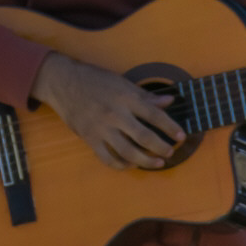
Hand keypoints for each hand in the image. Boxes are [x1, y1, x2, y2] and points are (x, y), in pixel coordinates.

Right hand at [30, 52, 184, 169]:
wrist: (63, 82)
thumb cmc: (94, 80)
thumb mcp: (121, 82)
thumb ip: (145, 95)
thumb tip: (168, 101)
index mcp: (125, 98)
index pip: (154, 115)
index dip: (170, 127)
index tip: (181, 135)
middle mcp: (115, 114)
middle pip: (144, 137)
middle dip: (161, 147)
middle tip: (170, 151)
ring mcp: (102, 128)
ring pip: (128, 152)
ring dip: (146, 160)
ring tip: (158, 162)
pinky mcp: (90, 138)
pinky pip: (108, 158)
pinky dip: (121, 164)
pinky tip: (131, 164)